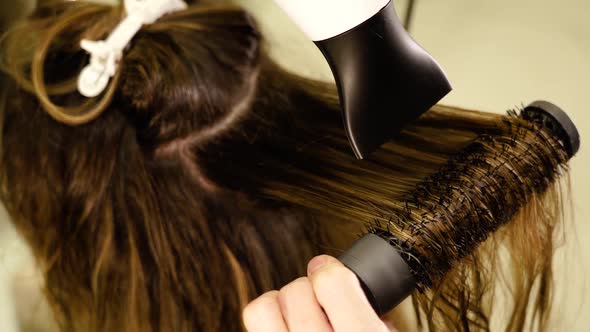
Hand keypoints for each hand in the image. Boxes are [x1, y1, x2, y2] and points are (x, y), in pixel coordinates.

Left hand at [242, 255, 396, 331]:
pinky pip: (256, 330)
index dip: (331, 270)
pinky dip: (270, 326)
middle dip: (308, 289)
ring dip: (278, 304)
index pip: (331, 281)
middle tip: (319, 301)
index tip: (330, 271)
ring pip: (261, 310)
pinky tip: (287, 331)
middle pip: (295, 290)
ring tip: (296, 315)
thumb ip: (374, 317)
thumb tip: (351, 287)